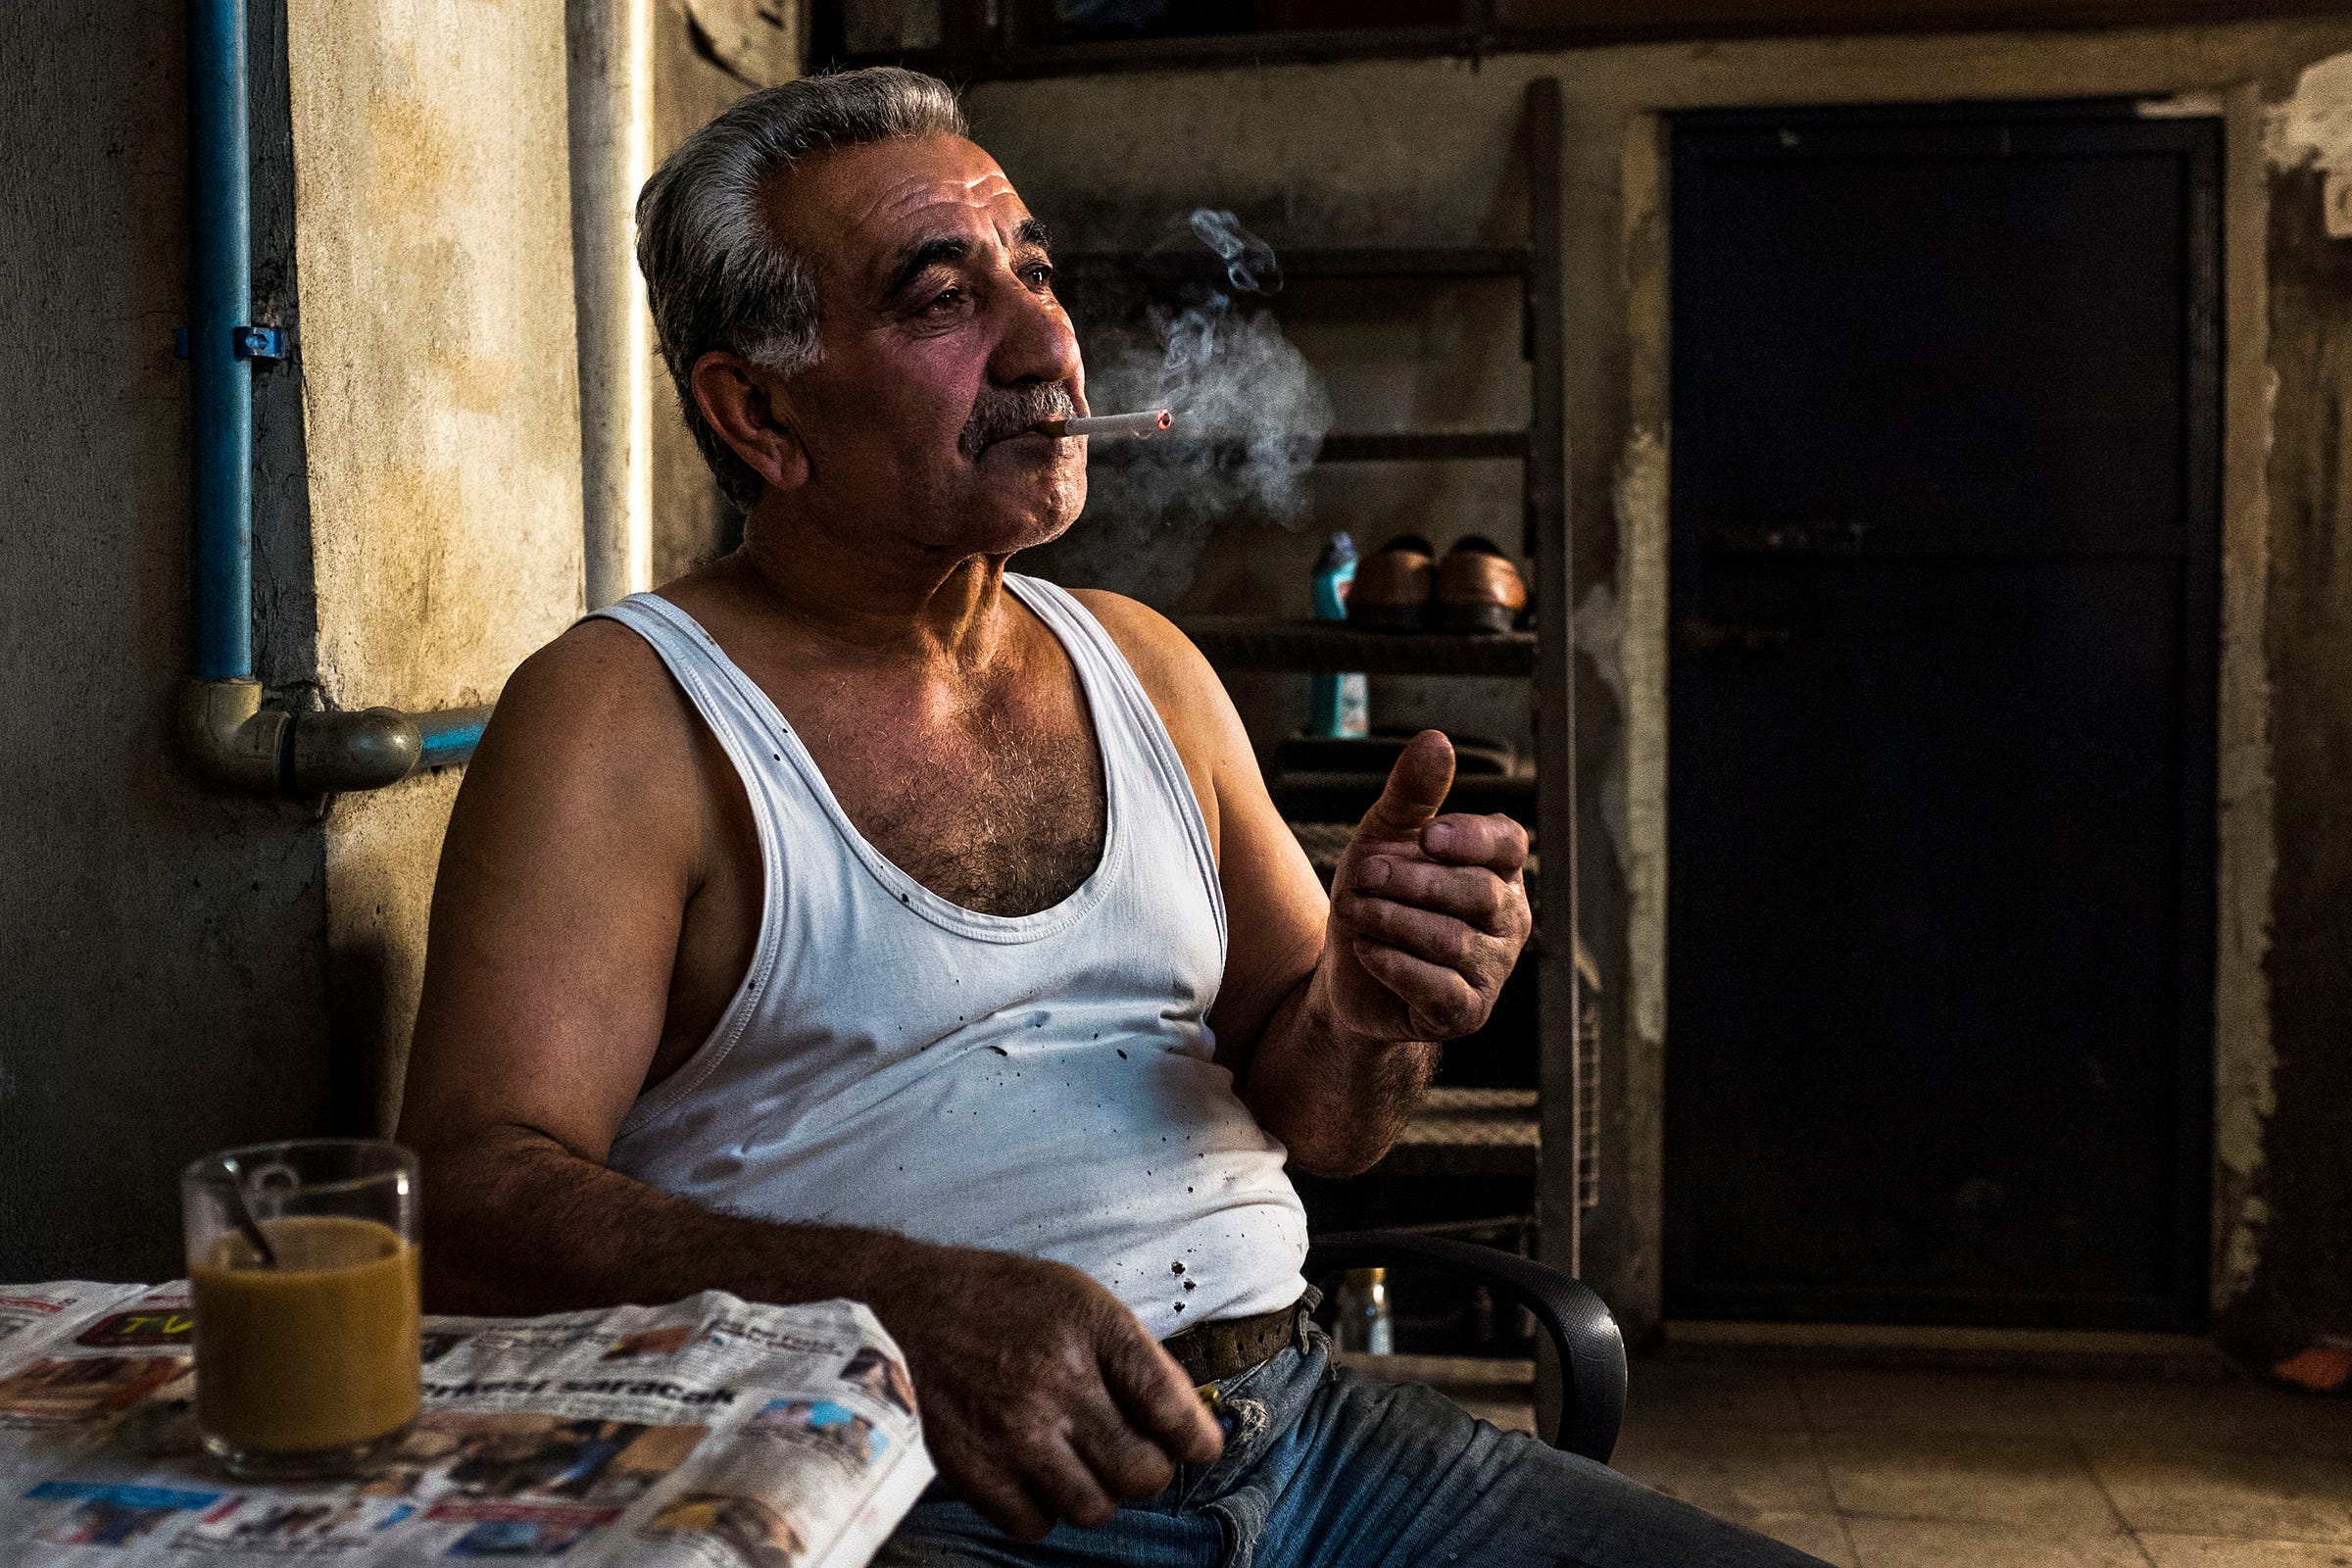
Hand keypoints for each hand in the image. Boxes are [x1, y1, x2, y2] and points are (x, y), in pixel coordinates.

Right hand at [876, 1246, 1221, 1539]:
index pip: (1171, 1409)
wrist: (917, 1302)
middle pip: (1140, 1474)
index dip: (1197, 1440)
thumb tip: (1188, 1424)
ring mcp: (1012, 1432)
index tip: (1199, 1446)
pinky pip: (1033, 1524)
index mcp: (1092, 1332)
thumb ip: (1138, 1359)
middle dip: (1148, 1468)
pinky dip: (1044, 1510)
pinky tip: (1038, 1474)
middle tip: (1132, 1451)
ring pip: (1092, 1508)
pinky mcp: (972, 1466)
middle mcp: (1055, 1385)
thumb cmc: (1008, 1298)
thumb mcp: (1085, 1300)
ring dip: (1097, 1492)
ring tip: (1081, 1461)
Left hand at [1322, 730, 1532, 1042]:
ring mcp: (1493, 968)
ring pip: (1451, 940)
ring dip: (1390, 920)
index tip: (1427, 836)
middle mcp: (1509, 917)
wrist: (1348, 972)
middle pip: (1475, 892)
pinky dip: (1394, 964)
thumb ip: (1413, 793)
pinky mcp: (1468, 1012)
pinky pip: (1438, 986)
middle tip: (1361, 873)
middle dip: (1409, 881)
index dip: (1471, 838)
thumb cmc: (1378, 893)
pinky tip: (1367, 950)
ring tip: (1352, 909)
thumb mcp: (1385, 835)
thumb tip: (1436, 739)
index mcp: (1499, 868)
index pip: (1508, 844)